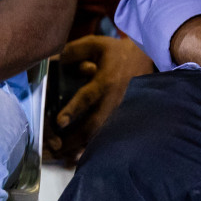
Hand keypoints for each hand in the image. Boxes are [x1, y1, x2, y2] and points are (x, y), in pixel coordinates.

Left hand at [45, 35, 155, 165]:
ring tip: (62, 155)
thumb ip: (74, 52)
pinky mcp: (123, 119)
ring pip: (99, 135)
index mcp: (107, 80)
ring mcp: (120, 112)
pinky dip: (92, 146)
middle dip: (72, 139)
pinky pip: (106, 136)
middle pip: (92, 125)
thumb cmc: (117, 53)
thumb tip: (55, 64)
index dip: (73, 110)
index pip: (88, 97)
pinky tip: (78, 154)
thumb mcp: (95, 44)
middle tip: (53, 147)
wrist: (147, 59)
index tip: (59, 123)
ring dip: (80, 146)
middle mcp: (114, 100)